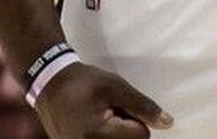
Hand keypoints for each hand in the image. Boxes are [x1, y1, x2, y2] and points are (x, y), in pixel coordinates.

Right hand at [33, 62, 173, 137]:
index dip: (135, 118)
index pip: (141, 135)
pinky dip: (103, 137)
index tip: (117, 106)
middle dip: (126, 130)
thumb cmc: (83, 82)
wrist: (49, 84)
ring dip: (115, 135)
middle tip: (109, 112)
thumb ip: (142, 106)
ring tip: (100, 118)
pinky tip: (92, 125)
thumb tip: (168, 123)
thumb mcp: (115, 86)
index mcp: (99, 133)